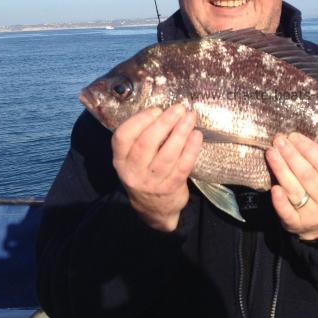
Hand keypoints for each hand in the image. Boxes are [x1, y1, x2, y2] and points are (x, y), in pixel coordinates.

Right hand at [111, 104, 202, 231]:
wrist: (154, 209)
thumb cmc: (146, 173)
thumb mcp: (134, 159)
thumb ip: (142, 138)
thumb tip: (166, 111)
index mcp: (121, 160)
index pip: (123, 137)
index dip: (140, 120)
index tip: (156, 109)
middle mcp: (133, 172)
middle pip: (147, 143)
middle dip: (165, 123)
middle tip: (179, 108)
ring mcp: (152, 182)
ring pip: (167, 154)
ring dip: (180, 132)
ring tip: (191, 117)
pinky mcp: (171, 188)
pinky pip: (182, 166)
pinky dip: (191, 149)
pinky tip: (197, 135)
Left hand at [266, 133, 317, 240]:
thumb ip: (317, 162)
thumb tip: (295, 139)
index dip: (308, 148)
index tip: (293, 136)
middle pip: (307, 175)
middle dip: (291, 155)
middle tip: (279, 140)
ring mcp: (312, 214)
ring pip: (294, 189)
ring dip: (281, 169)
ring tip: (271, 153)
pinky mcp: (296, 224)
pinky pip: (287, 212)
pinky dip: (280, 201)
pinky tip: (273, 188)